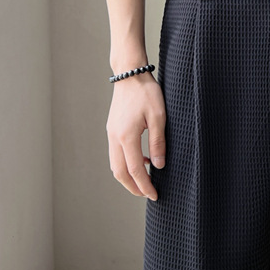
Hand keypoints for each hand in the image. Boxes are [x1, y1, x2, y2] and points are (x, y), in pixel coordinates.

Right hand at [106, 72, 165, 199]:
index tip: (154, 195)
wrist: (130, 74)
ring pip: (115, 164)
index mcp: (126, 136)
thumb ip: (158, 142)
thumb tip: (158, 166)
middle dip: (133, 187)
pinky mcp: (112, 129)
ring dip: (128, 177)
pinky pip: (116, 153)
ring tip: (145, 181)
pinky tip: (141, 160)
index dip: (144, 185)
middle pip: (120, 172)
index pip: (134, 170)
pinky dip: (126, 163)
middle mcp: (115, 138)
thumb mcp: (158, 116)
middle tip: (147, 195)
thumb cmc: (146, 92)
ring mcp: (111, 133)